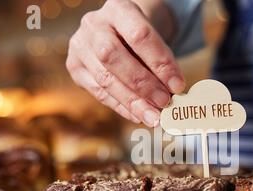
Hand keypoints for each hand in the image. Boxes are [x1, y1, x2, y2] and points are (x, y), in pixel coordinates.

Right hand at [66, 0, 184, 126]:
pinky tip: (138, 116)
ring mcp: (80, 45)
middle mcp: (94, 24)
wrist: (118, 30)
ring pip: (104, 79)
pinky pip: (98, 92)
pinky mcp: (75, 67)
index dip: (160, 63)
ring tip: (153, 117)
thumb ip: (161, 62)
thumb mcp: (154, 38)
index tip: (177, 85)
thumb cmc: (141, 37)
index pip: (139, 35)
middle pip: (113, 56)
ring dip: (132, 102)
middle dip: (142, 84)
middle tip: (164, 102)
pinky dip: (121, 107)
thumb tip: (173, 94)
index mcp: (118, 9)